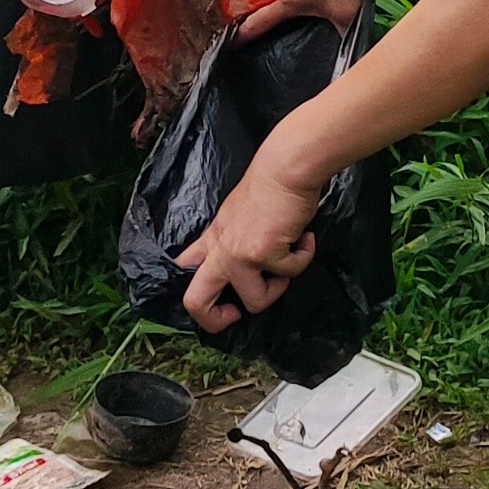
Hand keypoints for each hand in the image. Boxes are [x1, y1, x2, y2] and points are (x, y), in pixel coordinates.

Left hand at [176, 155, 322, 330]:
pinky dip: (304, 257)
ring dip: (279, 287)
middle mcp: (220, 251)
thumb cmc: (269, 187)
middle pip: (195, 301)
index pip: (183, 273)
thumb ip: (233, 240)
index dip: (199, 299)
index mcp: (212, 240)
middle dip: (215, 320)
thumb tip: (252, 266)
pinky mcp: (263, 254)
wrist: (285, 169)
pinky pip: (290, 274)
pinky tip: (305, 237)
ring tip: (289, 258)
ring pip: (255, 302)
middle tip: (237, 314)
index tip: (224, 302)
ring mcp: (239, 254)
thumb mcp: (236, 215)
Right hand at [238, 0, 372, 45]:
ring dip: (289, 12)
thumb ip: (342, 38)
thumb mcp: (346, 16)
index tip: (227, 47)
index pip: (256, 23)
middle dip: (265, 26)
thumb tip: (345, 53)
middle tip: (262, 44)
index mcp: (285, 1)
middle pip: (270, 10)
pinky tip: (320, 7)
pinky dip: (307, 0)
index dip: (241, 36)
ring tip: (294, 30)